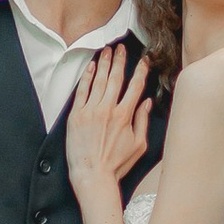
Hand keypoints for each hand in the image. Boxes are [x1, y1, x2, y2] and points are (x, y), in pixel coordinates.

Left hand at [65, 43, 150, 203]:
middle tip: (121, 48)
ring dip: (105, 64)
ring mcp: (90, 111)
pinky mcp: (76, 115)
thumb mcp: (138, 145)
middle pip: (116, 78)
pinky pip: (82, 91)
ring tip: (108, 51)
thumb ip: (142, 121)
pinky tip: (92, 66)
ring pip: (99, 81)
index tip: (143, 60)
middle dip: (120, 61)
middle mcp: (108, 109)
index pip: (135, 86)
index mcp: (125, 115)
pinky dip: (87, 77)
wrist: (93, 175)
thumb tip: (146, 103)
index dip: (140, 71)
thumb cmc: (117, 164)